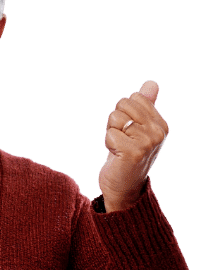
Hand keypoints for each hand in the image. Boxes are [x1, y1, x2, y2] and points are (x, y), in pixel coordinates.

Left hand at [98, 80, 168, 211]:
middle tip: (122, 140)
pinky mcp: (133, 153)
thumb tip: (151, 83)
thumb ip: (145, 105)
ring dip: (111, 133)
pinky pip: (110, 134)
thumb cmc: (127, 154)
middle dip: (115, 121)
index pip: (133, 98)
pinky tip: (116, 155)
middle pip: (123, 104)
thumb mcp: (138, 127)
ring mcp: (148, 143)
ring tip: (119, 148)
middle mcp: (158, 133)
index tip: (128, 131)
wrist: (123, 186)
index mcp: (161, 124)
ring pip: (115, 118)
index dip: (123, 112)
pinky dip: (108, 143)